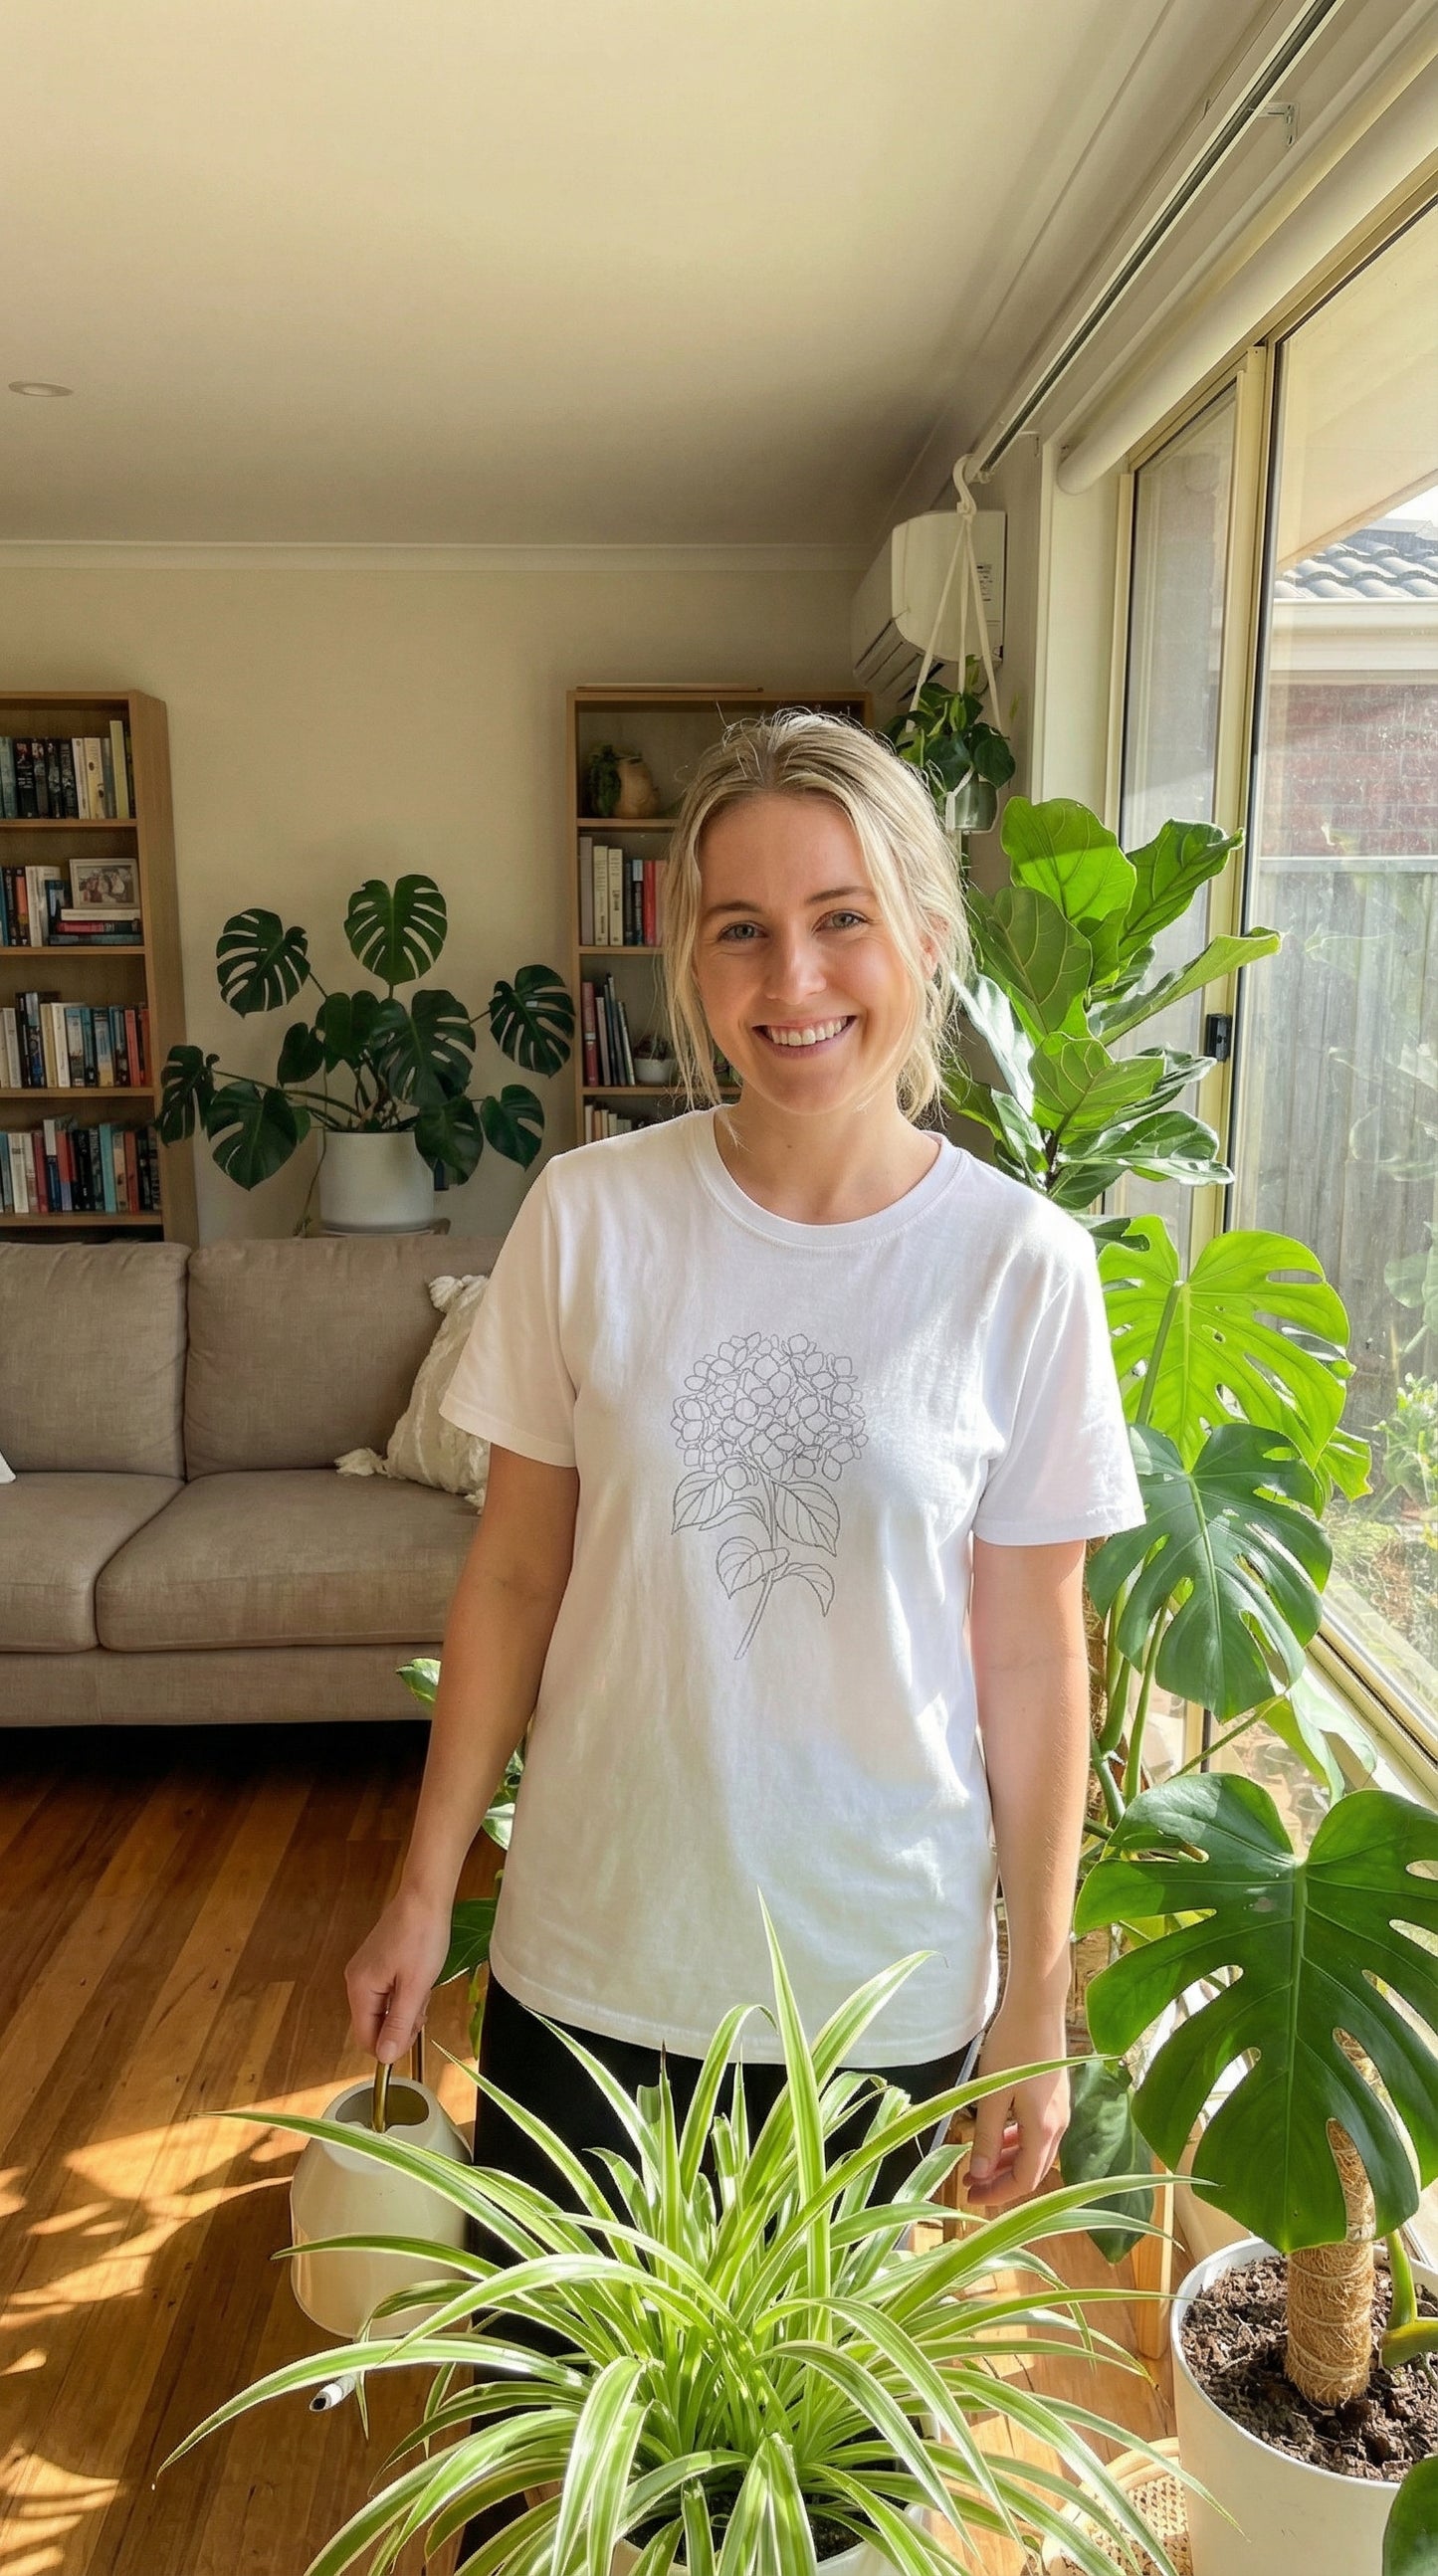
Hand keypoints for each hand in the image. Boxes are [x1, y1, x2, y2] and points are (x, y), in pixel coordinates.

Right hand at [345, 1887, 452, 2063]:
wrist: (426, 1895)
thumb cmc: (422, 1938)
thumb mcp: (415, 1987)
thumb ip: (399, 2024)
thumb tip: (385, 2057)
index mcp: (360, 1988)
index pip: (366, 2038)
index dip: (391, 2045)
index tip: (416, 2034)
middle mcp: (356, 1980)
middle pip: (374, 2023)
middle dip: (401, 2023)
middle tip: (423, 2006)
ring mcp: (366, 1969)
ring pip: (384, 2008)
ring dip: (407, 2006)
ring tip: (423, 1986)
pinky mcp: (378, 1961)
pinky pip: (389, 1991)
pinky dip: (406, 1991)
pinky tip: (420, 1978)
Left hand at [964, 1998, 1069, 2213]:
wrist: (1038, 2007)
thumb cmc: (1012, 2047)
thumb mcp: (992, 2094)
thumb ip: (987, 2137)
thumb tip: (980, 2174)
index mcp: (1044, 2129)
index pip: (1025, 2180)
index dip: (998, 2193)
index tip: (971, 2194)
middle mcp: (1058, 2126)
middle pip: (1033, 2170)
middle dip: (1001, 2181)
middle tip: (970, 2183)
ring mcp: (1060, 2111)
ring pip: (1035, 2151)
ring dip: (1008, 2161)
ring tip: (978, 2163)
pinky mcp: (1055, 2097)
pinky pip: (1037, 2133)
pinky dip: (1016, 2141)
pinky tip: (997, 2136)